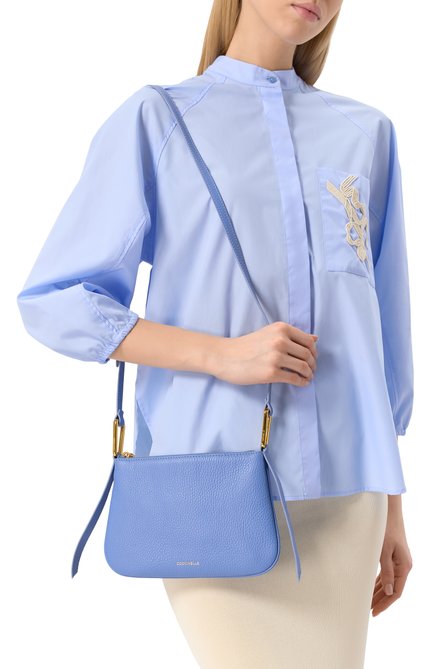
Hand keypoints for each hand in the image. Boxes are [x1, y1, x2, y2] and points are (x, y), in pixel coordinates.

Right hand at [213, 321, 317, 385]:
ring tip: (307, 378)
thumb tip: (315, 339)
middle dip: (313, 365)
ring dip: (309, 375)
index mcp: (281, 328)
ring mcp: (276, 357)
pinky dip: (301, 382)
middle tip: (311, 371)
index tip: (313, 359)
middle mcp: (280, 340)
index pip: (308, 341)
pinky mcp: (271, 373)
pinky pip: (294, 378)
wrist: (224, 356)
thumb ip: (291, 335)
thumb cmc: (246, 346)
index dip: (314, 352)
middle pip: (308, 355)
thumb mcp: (269, 333)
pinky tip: (301, 383)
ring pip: (303, 367)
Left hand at [371, 494, 412, 616]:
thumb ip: (387, 571)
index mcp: (404, 567)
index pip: (396, 592)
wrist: (389, 513)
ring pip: (388, 582)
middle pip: (392, 589)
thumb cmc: (387, 529)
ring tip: (367, 602)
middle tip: (368, 610)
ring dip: (379, 592)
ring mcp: (398, 561)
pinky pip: (386, 573)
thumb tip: (389, 590)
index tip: (374, 612)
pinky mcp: (392, 556)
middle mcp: (403, 566)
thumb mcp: (384, 551)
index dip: (385, 603)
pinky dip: (379, 581)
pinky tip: (370, 587)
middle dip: (381, 600)